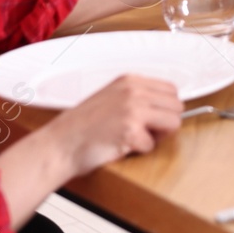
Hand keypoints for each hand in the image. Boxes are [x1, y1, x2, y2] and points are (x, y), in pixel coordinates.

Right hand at [40, 74, 183, 177]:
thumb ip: (137, 96)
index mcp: (130, 81)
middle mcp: (133, 91)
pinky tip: (119, 147)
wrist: (57, 146)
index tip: (153, 119)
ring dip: (157, 136)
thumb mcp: (111, 98)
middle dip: (165, 123)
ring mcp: (133, 109)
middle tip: (144, 132)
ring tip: (134, 139)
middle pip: (177, 106)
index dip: (165, 108)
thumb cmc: (81, 128)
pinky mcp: (130, 131)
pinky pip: (153, 145)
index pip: (171, 90)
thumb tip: (166, 105)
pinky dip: (139, 151)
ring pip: (173, 123)